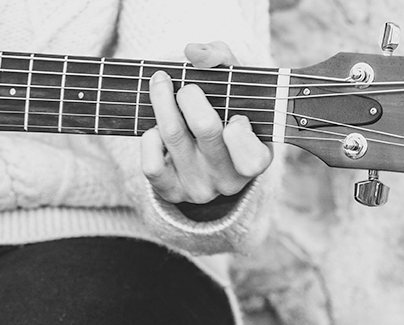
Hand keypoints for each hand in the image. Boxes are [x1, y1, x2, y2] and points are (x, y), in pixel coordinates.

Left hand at [141, 41, 272, 205]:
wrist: (205, 151)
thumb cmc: (227, 110)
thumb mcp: (236, 83)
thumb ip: (221, 58)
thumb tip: (193, 52)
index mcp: (255, 160)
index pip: (250, 157)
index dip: (239, 131)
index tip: (234, 115)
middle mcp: (228, 181)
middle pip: (206, 128)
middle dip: (191, 95)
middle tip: (187, 86)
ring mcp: (199, 190)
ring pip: (174, 137)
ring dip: (162, 100)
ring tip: (161, 83)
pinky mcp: (172, 193)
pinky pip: (152, 165)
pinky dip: (149, 138)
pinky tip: (156, 127)